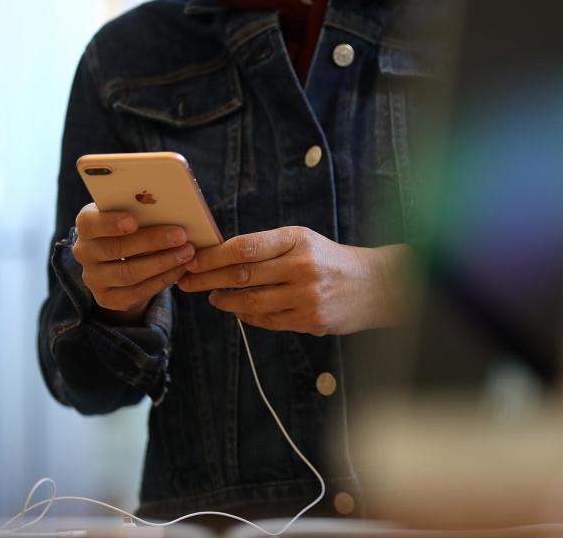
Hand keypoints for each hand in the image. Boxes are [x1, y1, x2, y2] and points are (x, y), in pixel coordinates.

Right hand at [72, 202, 194, 323]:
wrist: (120, 261)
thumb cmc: (133, 228)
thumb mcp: (132, 214)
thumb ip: (143, 210)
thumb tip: (173, 204)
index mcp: (87, 225)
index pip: (89, 223)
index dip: (109, 223)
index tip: (132, 221)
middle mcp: (84, 252)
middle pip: (115, 249)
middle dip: (152, 242)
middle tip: (181, 235)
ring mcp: (93, 278)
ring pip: (128, 273)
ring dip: (162, 263)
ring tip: (187, 253)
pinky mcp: (107, 299)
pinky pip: (137, 292)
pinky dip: (162, 280)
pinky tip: (180, 269)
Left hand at [176, 226, 410, 334]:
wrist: (377, 285)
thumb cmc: (332, 260)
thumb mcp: (305, 241)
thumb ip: (268, 248)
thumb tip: (220, 257)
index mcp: (298, 240)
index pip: (245, 247)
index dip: (212, 256)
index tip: (191, 260)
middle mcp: (302, 266)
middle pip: (242, 275)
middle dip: (207, 279)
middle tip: (185, 281)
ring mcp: (307, 296)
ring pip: (251, 302)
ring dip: (225, 301)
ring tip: (213, 297)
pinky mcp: (311, 320)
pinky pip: (268, 321)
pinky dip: (248, 317)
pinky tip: (239, 311)